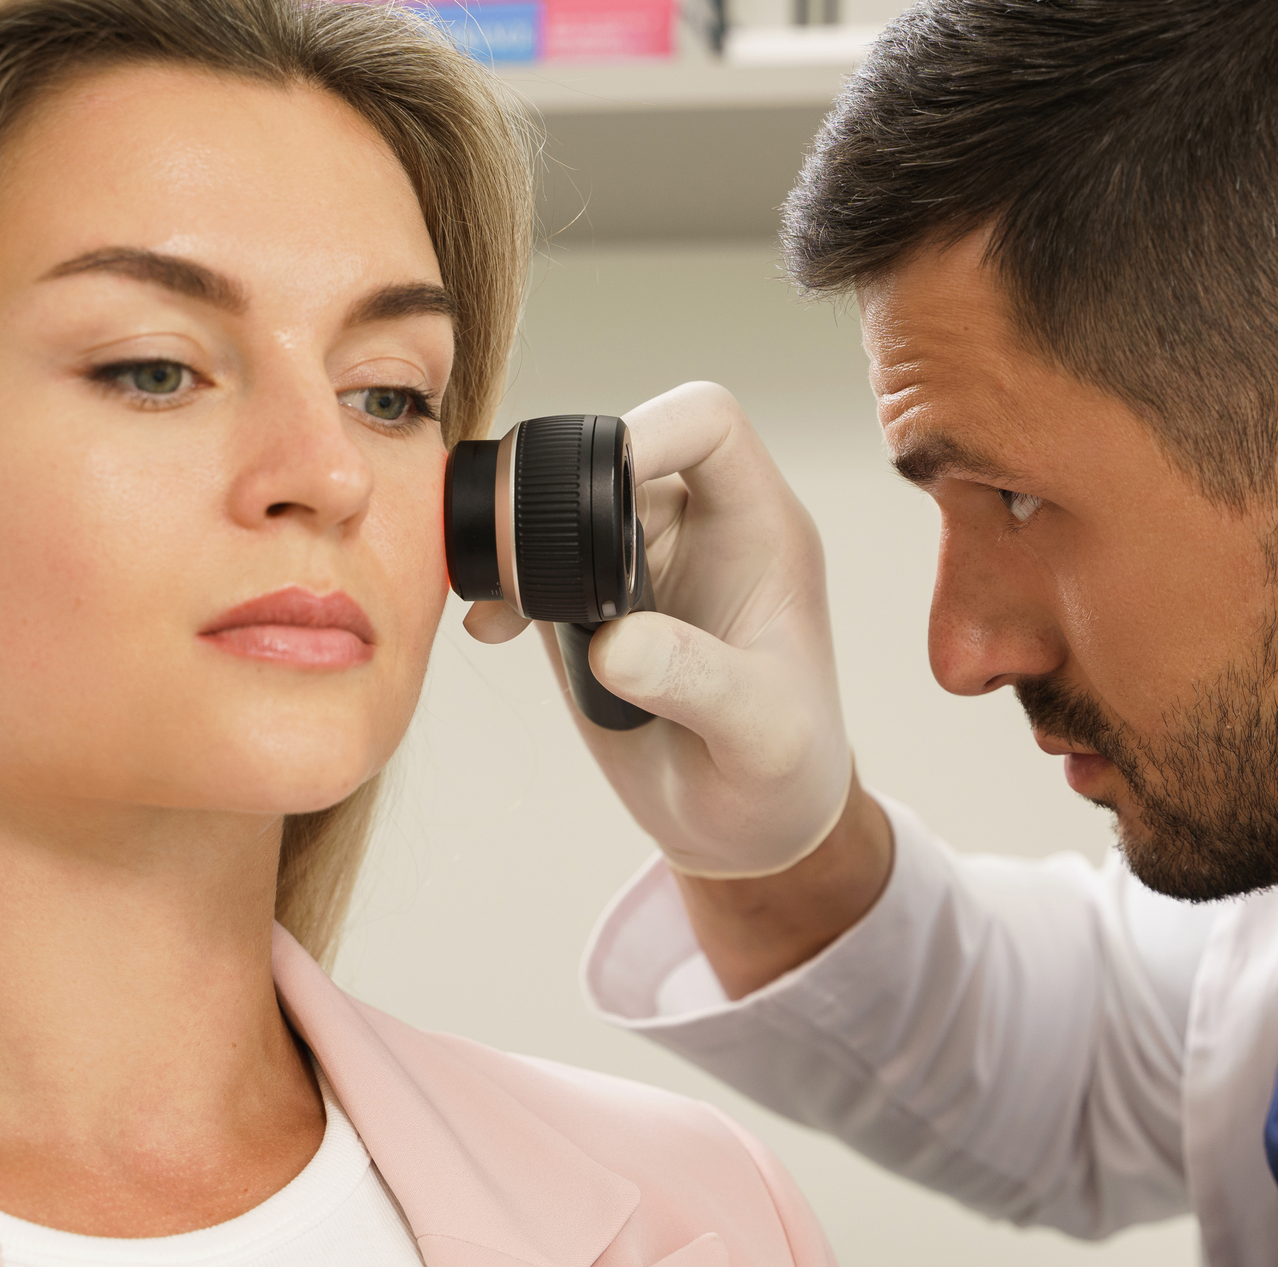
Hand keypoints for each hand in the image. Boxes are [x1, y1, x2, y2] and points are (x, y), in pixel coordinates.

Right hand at [464, 382, 851, 878]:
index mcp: (760, 529)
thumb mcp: (764, 737)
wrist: (743, 829)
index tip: (598, 484)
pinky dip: (497, 585)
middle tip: (522, 564)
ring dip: (514, 538)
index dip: (651, 428)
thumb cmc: (784, 774)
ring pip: (556, 500)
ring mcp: (632, 561)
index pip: (708, 425)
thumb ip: (701, 683)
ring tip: (504, 606)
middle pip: (613, 449)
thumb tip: (614, 641)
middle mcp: (695, 528)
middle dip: (557, 490)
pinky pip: (525, 562)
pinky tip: (493, 632)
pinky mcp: (582, 603)